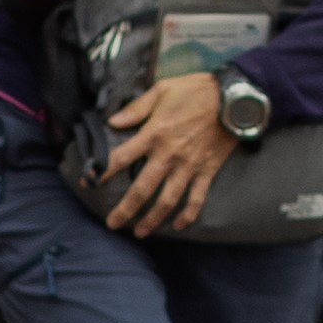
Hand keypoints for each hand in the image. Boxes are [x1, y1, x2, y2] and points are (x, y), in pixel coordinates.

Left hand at [90, 69, 234, 235]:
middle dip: (125, 209)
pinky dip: (188, 214)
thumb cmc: (196, 91)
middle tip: (113, 224)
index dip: (102, 171)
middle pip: (142, 189)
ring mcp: (189, 166)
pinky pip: (196, 198)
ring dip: (153, 219)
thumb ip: (137, 108)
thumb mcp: (162, 90)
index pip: (121, 157)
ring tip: (140, 232)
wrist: (234, 99)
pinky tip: (178, 225)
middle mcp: (168, 155)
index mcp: (154, 134)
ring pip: (167, 200)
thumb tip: (113, 121)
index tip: (88, 182)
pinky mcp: (207, 171)